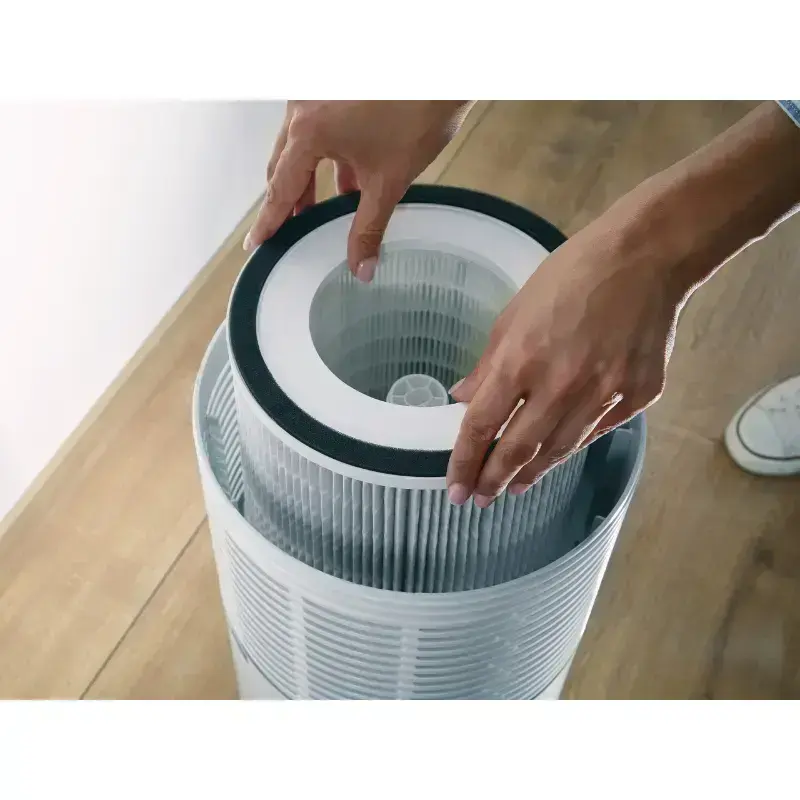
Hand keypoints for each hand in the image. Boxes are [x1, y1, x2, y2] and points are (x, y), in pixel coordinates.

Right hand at [244, 101, 472, 280]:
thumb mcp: (389, 180)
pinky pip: (319, 130)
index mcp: (308, 131)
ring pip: (300, 148)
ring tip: (322, 211)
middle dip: (290, 201)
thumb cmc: (418, 110)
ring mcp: (317, 94)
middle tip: (290, 230)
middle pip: (283, 166)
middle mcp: (303, 107)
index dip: (270, 220)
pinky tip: (348, 181)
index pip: (280, 188)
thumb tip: (361, 265)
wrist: (442, 71)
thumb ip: (370, 227)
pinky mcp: (333, 90)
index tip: (257, 242)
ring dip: (311, 181)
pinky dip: (327, 159)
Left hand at [446, 193, 683, 507]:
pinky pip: (596, 431)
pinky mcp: (635, 396)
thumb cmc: (572, 276)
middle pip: (517, 449)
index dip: (464, 462)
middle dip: (494, 480)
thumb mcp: (515, 312)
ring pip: (559, 450)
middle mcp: (559, 386)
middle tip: (480, 500)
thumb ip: (489, 364)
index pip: (481, 426)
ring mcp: (602, 394)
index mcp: (519, 360)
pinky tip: (557, 454)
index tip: (454, 488)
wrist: (645, 258)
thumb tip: (465, 399)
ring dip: (531, 472)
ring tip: (514, 486)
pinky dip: (572, 446)